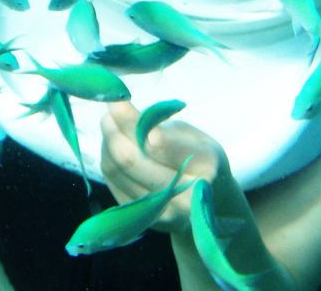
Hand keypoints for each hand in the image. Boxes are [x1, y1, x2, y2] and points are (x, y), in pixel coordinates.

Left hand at [99, 100, 230, 232]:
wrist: (213, 205)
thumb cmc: (201, 160)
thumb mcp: (192, 136)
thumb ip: (159, 123)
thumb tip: (118, 107)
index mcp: (206, 166)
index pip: (158, 145)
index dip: (131, 122)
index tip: (117, 101)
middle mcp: (186, 197)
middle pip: (131, 159)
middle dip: (113, 130)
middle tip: (108, 112)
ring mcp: (164, 213)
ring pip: (117, 170)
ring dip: (107, 143)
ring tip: (111, 126)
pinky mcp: (144, 220)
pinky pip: (112, 182)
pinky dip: (108, 159)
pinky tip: (114, 148)